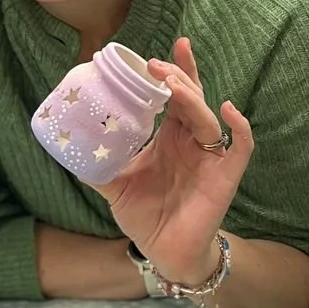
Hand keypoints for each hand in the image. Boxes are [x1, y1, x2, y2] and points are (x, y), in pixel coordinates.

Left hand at [102, 37, 252, 287]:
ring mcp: (210, 156)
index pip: (173, 96)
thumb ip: (96, 164)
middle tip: (157, 64)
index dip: (170, 73)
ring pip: (207, 117)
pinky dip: (240, 127)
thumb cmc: (146, 216)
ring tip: (174, 85)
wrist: (165, 253)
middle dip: (177, 77)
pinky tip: (229, 110)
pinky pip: (241, 146)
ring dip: (193, 98)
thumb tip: (67, 144)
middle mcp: (191, 141)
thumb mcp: (116, 185)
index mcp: (169, 137)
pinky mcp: (226, 175)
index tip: (152, 55)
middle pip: (191, 99)